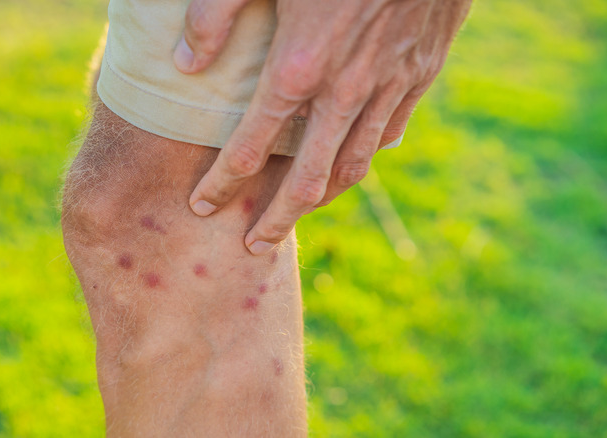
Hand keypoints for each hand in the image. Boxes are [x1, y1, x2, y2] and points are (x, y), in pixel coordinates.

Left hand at [174, 0, 470, 254]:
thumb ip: (215, 13)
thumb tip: (186, 62)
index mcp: (297, 66)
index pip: (248, 147)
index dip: (221, 183)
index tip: (201, 205)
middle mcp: (344, 90)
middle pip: (306, 180)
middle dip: (274, 219)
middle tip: (253, 245)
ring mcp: (388, 85)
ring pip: (353, 165)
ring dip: (322, 199)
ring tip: (297, 214)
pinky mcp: (421, 73)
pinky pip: (390, 132)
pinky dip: (366, 154)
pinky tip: (350, 161)